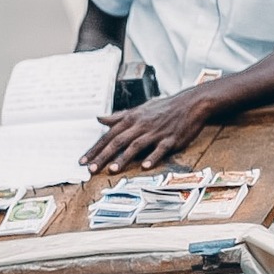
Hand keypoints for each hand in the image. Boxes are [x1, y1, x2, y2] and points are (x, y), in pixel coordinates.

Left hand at [82, 89, 212, 173]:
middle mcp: (140, 126)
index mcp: (131, 119)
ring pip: (136, 146)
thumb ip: (118, 117)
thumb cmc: (163, 108)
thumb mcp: (139, 109)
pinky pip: (160, 149)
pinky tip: (144, 167)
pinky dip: (152, 157)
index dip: (95, 149)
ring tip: (112, 170)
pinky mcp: (170, 139)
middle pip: (118, 142)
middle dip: (103, 156)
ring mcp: (155, 133)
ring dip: (123, 158)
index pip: (108, 136)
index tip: (83, 161)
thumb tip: (99, 119)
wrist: (190, 103)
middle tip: (91, 169)